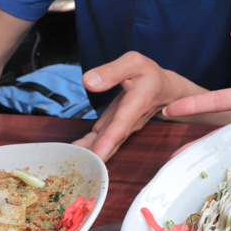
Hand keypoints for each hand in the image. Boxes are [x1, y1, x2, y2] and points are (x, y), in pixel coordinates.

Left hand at [72, 52, 188, 161]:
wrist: (163, 89)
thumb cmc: (149, 74)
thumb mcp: (134, 62)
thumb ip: (111, 71)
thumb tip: (88, 81)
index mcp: (137, 103)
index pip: (121, 124)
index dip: (109, 141)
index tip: (97, 155)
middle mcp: (129, 121)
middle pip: (111, 143)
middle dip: (95, 157)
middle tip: (74, 168)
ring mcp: (121, 128)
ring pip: (104, 145)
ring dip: (88, 155)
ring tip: (68, 164)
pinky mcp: (112, 129)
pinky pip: (99, 141)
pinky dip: (86, 148)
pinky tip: (71, 153)